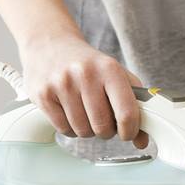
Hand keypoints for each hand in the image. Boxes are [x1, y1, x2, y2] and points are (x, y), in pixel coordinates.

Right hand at [18, 32, 148, 146]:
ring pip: (82, 131)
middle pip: (102, 127)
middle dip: (105, 131)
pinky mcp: (43, 95)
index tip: (127, 133)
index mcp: (109, 68)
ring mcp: (61, 84)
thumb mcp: (115, 74)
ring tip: (84, 113)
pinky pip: (63, 128)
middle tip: (102, 120)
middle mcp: (85, 74)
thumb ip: (133, 105)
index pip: (126, 112)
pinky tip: (69, 113)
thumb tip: (141, 140)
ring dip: (86, 129)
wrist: (50, 44)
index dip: (130, 130)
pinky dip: (69, 127)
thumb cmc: (87, 64)